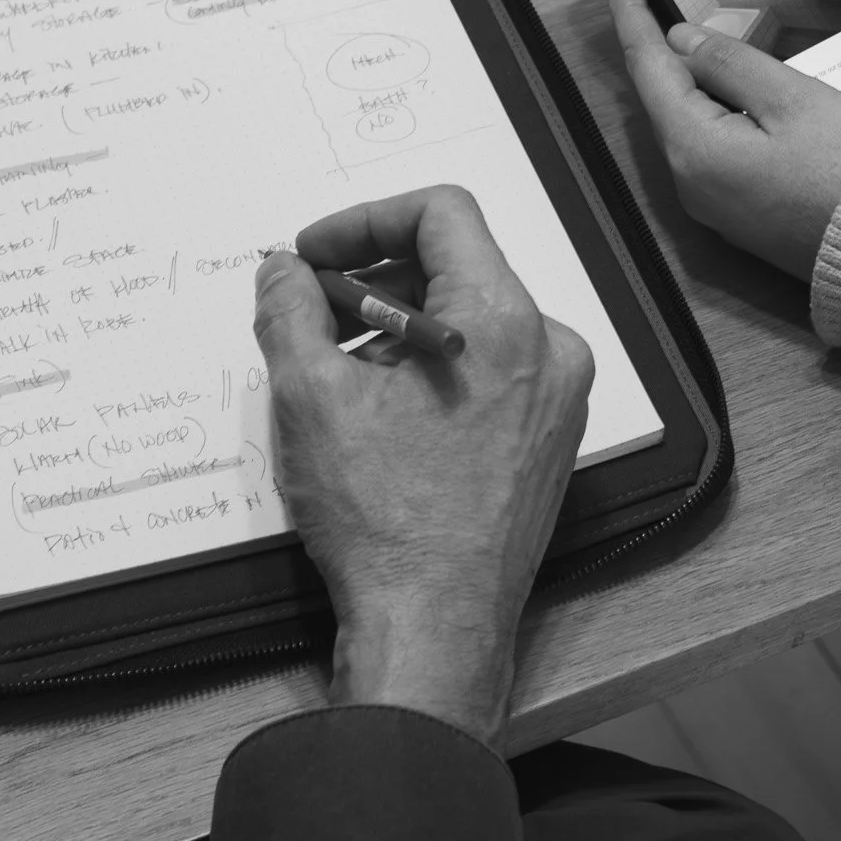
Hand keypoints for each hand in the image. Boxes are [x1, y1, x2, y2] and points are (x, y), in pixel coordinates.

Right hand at [250, 186, 594, 746]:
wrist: (434, 628)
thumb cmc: (382, 517)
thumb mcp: (309, 395)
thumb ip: (290, 310)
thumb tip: (282, 271)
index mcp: (503, 320)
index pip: (442, 212)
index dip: (363, 220)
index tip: (312, 259)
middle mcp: (549, 349)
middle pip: (458, 266)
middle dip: (375, 278)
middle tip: (311, 313)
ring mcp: (557, 400)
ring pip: (473, 323)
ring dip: (399, 328)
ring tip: (339, 372)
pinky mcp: (548, 443)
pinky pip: (491, 372)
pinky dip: (433, 371)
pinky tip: (380, 417)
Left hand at [605, 0, 840, 280]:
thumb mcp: (793, 98)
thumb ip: (731, 63)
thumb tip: (682, 41)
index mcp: (694, 149)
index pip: (646, 65)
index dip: (630, 14)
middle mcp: (692, 184)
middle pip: (664, 97)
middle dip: (661, 45)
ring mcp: (716, 205)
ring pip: (691, 123)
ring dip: (695, 78)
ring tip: (701, 33)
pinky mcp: (744, 215)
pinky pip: (716, 149)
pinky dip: (719, 110)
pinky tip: (738, 88)